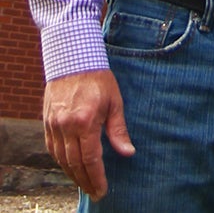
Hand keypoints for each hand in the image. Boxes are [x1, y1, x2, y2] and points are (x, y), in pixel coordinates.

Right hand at [43, 69, 134, 200]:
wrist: (73, 60)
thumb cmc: (98, 79)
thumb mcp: (115, 102)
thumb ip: (118, 130)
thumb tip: (128, 152)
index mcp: (85, 122)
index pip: (90, 159)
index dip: (96, 177)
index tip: (102, 190)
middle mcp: (66, 127)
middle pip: (74, 164)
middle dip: (85, 181)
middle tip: (94, 192)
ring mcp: (54, 126)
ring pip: (61, 159)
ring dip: (72, 174)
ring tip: (84, 183)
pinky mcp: (47, 123)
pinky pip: (52, 149)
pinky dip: (61, 161)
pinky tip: (70, 166)